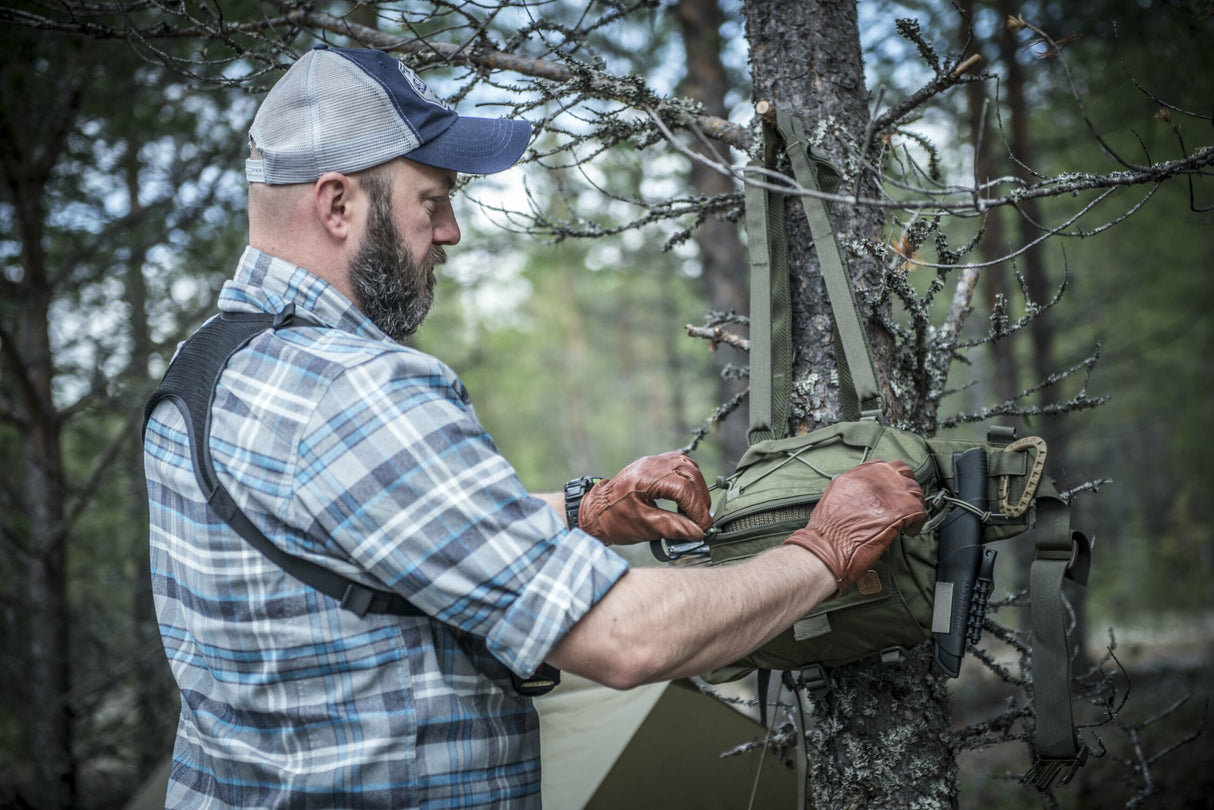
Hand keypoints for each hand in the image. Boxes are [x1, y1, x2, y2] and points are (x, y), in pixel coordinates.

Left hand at [578, 452, 711, 544]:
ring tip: (696, 510)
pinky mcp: (654, 464)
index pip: (683, 487)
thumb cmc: (615, 519)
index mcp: (646, 478)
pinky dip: (689, 479)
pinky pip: (680, 464)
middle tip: (701, 521)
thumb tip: (698, 532)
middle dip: (700, 498)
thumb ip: (673, 527)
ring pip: (688, 465)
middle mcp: (651, 464)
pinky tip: (688, 495)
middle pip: (689, 473)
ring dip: (697, 488)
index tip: (703, 526)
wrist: (596, 511)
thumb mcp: (644, 526)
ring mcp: (653, 461)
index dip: (697, 508)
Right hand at [783, 459, 927, 595]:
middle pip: (902, 472)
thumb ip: (851, 491)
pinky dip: (917, 522)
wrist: (827, 547)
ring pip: (915, 490)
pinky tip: (909, 531)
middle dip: (906, 486)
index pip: (881, 466)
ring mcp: (888, 492)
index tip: (890, 491)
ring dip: (914, 504)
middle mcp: (874, 478)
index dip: (889, 479)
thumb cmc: (826, 531)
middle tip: (905, 502)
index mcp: (856, 475)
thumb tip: (863, 497)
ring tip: (909, 519)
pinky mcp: (900, 510)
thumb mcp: (833, 499)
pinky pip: (919, 511)